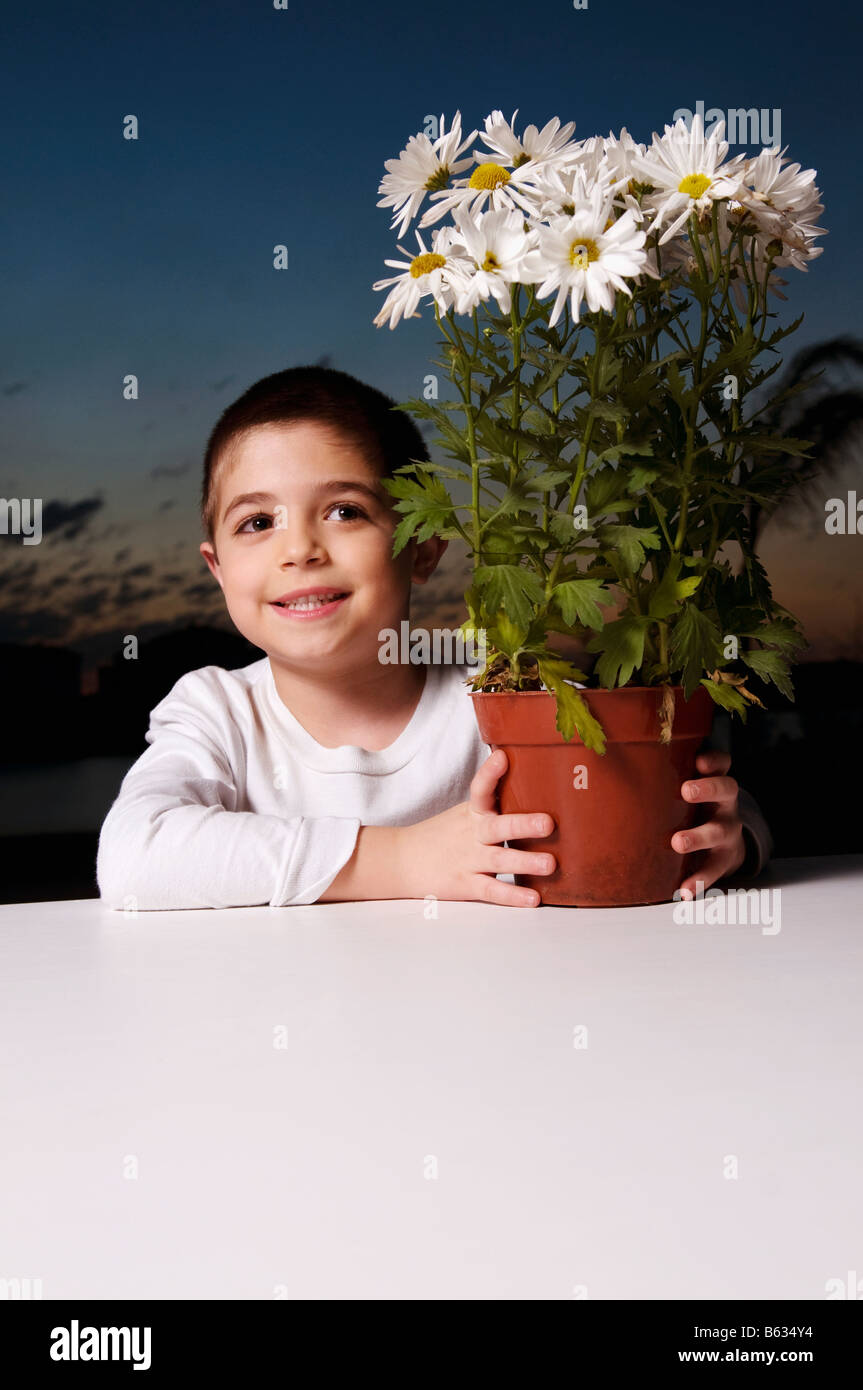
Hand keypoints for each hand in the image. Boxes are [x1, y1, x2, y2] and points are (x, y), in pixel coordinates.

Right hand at [399, 749, 555, 906]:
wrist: (402, 860)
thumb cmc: (442, 835)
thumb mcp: (464, 814)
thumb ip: (493, 805)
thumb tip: (534, 783)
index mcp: (472, 813)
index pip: (480, 789)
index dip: (490, 773)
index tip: (502, 757)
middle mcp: (472, 834)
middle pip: (497, 827)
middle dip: (523, 824)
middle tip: (548, 823)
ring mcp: (469, 860)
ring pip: (499, 861)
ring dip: (525, 862)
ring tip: (550, 864)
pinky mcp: (466, 885)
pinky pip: (491, 890)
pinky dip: (512, 896)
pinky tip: (533, 898)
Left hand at [672, 750, 746, 899]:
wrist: (726, 846)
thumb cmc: (694, 811)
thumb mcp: (687, 793)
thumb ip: (663, 781)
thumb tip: (610, 771)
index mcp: (714, 783)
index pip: (721, 764)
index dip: (713, 760)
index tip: (699, 759)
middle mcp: (725, 805)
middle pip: (726, 789)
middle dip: (707, 789)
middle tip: (686, 791)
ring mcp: (727, 831)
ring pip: (719, 830)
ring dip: (699, 836)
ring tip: (678, 842)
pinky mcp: (723, 859)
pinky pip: (714, 870)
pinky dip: (699, 880)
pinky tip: (684, 889)